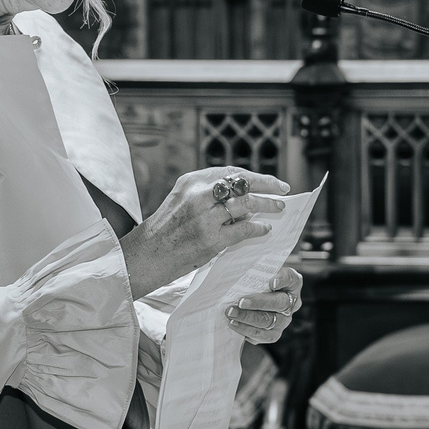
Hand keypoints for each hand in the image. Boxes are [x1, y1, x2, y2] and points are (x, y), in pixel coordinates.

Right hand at [120, 168, 286, 297]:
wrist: (145, 256)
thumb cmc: (164, 230)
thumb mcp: (181, 200)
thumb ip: (207, 194)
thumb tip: (241, 195)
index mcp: (191, 182)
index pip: (231, 173)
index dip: (254, 176)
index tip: (271, 181)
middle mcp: (198, 196)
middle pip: (243, 184)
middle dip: (268, 186)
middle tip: (283, 190)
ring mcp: (205, 218)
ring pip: (246, 205)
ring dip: (267, 206)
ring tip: (279, 209)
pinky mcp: (210, 240)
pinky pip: (243, 230)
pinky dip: (257, 228)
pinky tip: (264, 229)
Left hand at [226, 266, 302, 344]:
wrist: (251, 293)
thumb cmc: (258, 279)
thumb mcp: (262, 269)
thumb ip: (263, 270)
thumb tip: (269, 281)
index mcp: (292, 283)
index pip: (290, 279)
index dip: (281, 281)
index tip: (271, 283)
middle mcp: (291, 305)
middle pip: (278, 304)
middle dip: (257, 304)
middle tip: (240, 302)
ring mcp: (282, 321)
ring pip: (269, 323)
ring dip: (248, 320)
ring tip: (231, 314)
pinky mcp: (271, 334)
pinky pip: (261, 336)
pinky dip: (246, 331)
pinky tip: (233, 324)